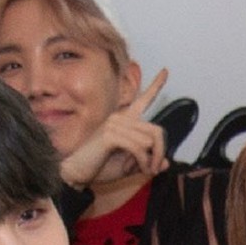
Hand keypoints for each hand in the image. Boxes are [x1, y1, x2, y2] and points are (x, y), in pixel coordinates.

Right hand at [59, 68, 170, 188]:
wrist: (78, 173)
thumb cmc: (101, 168)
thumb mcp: (129, 167)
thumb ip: (148, 162)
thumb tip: (167, 163)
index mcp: (124, 121)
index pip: (142, 100)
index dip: (155, 86)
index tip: (166, 71)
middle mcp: (120, 117)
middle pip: (157, 130)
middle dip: (161, 153)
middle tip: (155, 169)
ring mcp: (114, 124)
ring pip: (149, 140)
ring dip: (151, 161)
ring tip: (145, 171)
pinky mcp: (109, 134)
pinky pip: (139, 147)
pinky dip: (144, 161)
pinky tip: (140, 169)